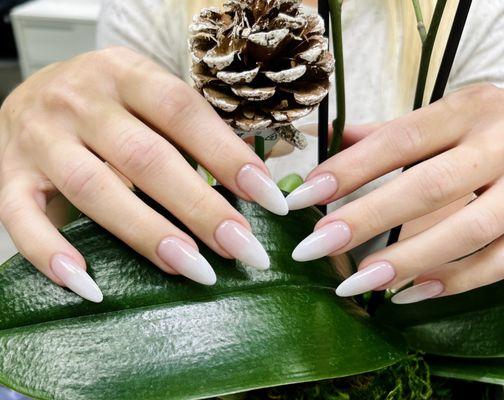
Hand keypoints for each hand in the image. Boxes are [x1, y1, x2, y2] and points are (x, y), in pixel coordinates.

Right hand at [0, 47, 287, 301]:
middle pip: (145, 157)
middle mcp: (80, 101)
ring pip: (94, 188)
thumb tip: (253, 184)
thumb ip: (191, 133)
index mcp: (125, 74)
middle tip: (241, 248)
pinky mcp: (9, 175)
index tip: (268, 201)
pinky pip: (22, 218)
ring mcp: (40, 139)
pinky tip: (88, 285)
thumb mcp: (148, 97)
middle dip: (199, 207)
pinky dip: (52, 254)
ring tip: (192, 267)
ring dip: (146, 232)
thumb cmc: (107, 104)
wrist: (29, 94)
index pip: (183, 112)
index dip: (228, 156)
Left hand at [287, 83, 503, 302]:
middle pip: (427, 187)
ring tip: (357, 282)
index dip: (348, 170)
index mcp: (466, 111)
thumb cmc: (486, 129)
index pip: (398, 139)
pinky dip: (453, 281)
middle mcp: (499, 144)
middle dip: (365, 220)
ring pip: (466, 230)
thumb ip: (390, 131)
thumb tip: (325, 138)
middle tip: (313, 248)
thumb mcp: (446, 116)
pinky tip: (409, 293)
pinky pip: (500, 261)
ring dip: (406, 261)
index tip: (301, 198)